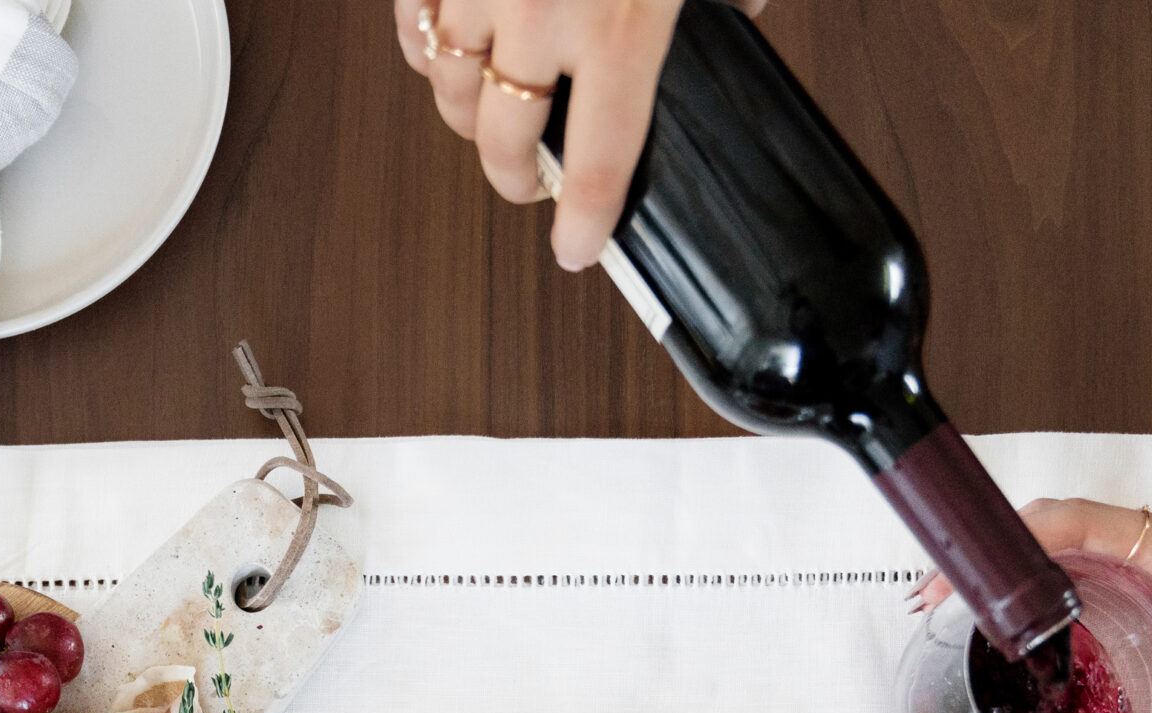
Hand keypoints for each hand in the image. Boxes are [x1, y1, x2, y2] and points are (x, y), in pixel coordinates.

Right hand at [392, 0, 762, 271]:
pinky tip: (455, 49)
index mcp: (623, 23)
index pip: (598, 162)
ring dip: (468, 111)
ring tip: (493, 109)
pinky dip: (426, 49)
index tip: (575, 249)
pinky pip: (412, 27)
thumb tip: (739, 18)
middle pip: (503, 138)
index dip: (583, 222)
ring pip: (450, 87)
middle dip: (514, 173)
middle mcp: (542, 9)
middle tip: (531, 178)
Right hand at [916, 500, 1151, 712]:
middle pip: (1041, 524)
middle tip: (935, 605)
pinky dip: (1043, 573)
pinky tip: (1028, 616)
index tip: (954, 583)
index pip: (1061, 524)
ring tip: (962, 610)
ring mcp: (1150, 541)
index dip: (998, 550)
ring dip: (1007, 564)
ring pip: (1057, 535)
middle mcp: (1148, 534)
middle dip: (981, 559)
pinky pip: (1083, 551)